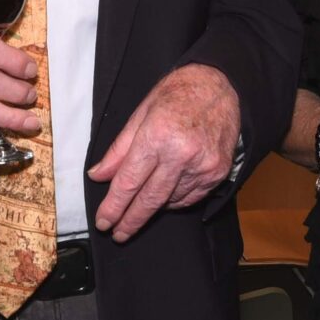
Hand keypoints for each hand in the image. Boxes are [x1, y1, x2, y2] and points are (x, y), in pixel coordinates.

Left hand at [90, 64, 241, 241]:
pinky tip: (164, 198)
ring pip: (169, 202)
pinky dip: (173, 201)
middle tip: (117, 233)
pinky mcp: (217, 173)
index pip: (129, 182)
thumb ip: (119, 149)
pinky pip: (190, 198)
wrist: (221, 86)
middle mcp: (181, 155)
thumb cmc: (178, 94)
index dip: (113, 207)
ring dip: (152, 209)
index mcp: (157, 136)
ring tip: (140, 209)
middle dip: (130, 220)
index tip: (104, 221)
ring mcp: (203, 166)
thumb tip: (98, 175)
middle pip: (149, 200)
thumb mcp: (141, 113)